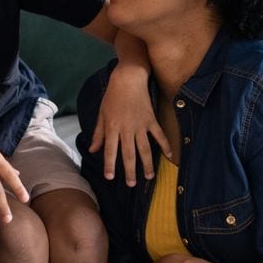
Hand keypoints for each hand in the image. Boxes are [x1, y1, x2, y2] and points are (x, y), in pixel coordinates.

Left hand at [88, 63, 168, 185]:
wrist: (128, 79)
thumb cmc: (112, 96)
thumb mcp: (101, 114)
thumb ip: (98, 133)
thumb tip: (92, 149)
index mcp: (112, 127)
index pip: (110, 150)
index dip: (109, 165)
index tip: (110, 177)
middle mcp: (126, 129)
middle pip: (128, 154)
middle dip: (130, 170)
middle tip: (131, 184)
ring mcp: (140, 125)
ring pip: (144, 149)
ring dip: (147, 164)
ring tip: (149, 177)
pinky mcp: (151, 120)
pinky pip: (159, 135)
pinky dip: (165, 145)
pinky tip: (169, 156)